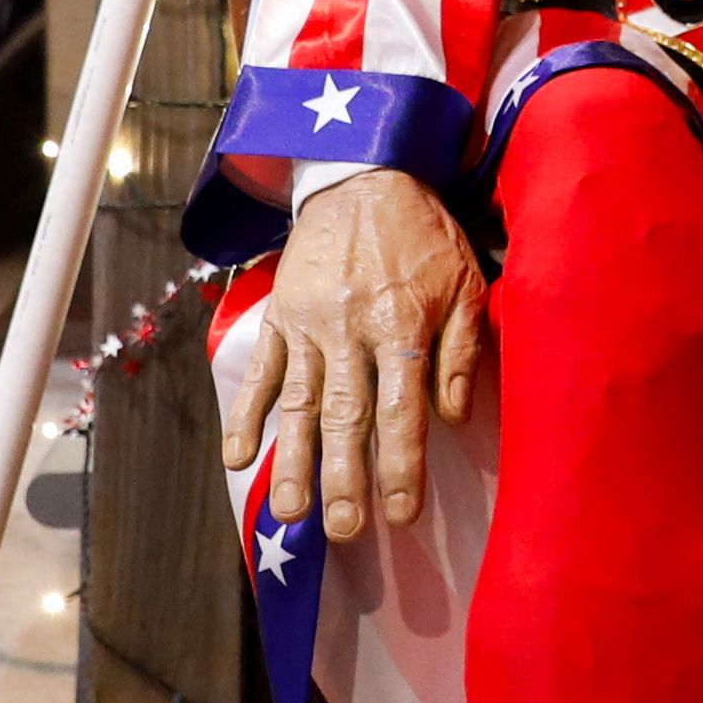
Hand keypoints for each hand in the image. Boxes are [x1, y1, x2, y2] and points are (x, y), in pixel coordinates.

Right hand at [220, 165, 481, 539]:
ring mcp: (307, 325)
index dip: (401, 466)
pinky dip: (246, 415)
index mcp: (401, 325)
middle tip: (342, 531)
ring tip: (289, 513)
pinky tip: (237, 458)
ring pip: (298, 404)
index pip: (401, 410)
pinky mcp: (278, 316)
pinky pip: (260, 372)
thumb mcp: (464, 282)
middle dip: (343, 478)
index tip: (401, 514)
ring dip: (292, 461)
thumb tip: (454, 417)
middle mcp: (350, 330)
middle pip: (344, 416)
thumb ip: (460, 351)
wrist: (362, 172)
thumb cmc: (424, 234)